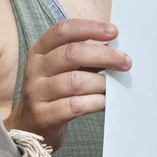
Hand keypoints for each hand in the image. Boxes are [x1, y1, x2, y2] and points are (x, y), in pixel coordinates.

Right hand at [9, 19, 129, 149]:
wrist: (31, 128)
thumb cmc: (54, 92)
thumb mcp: (62, 69)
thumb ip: (84, 56)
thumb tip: (116, 47)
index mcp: (39, 51)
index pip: (63, 31)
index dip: (90, 28)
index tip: (114, 31)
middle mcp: (35, 69)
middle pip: (71, 54)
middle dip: (104, 56)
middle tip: (126, 62)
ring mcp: (36, 93)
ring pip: (75, 81)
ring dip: (102, 82)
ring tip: (116, 85)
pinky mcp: (44, 116)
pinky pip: (75, 106)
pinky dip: (96, 102)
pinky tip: (106, 101)